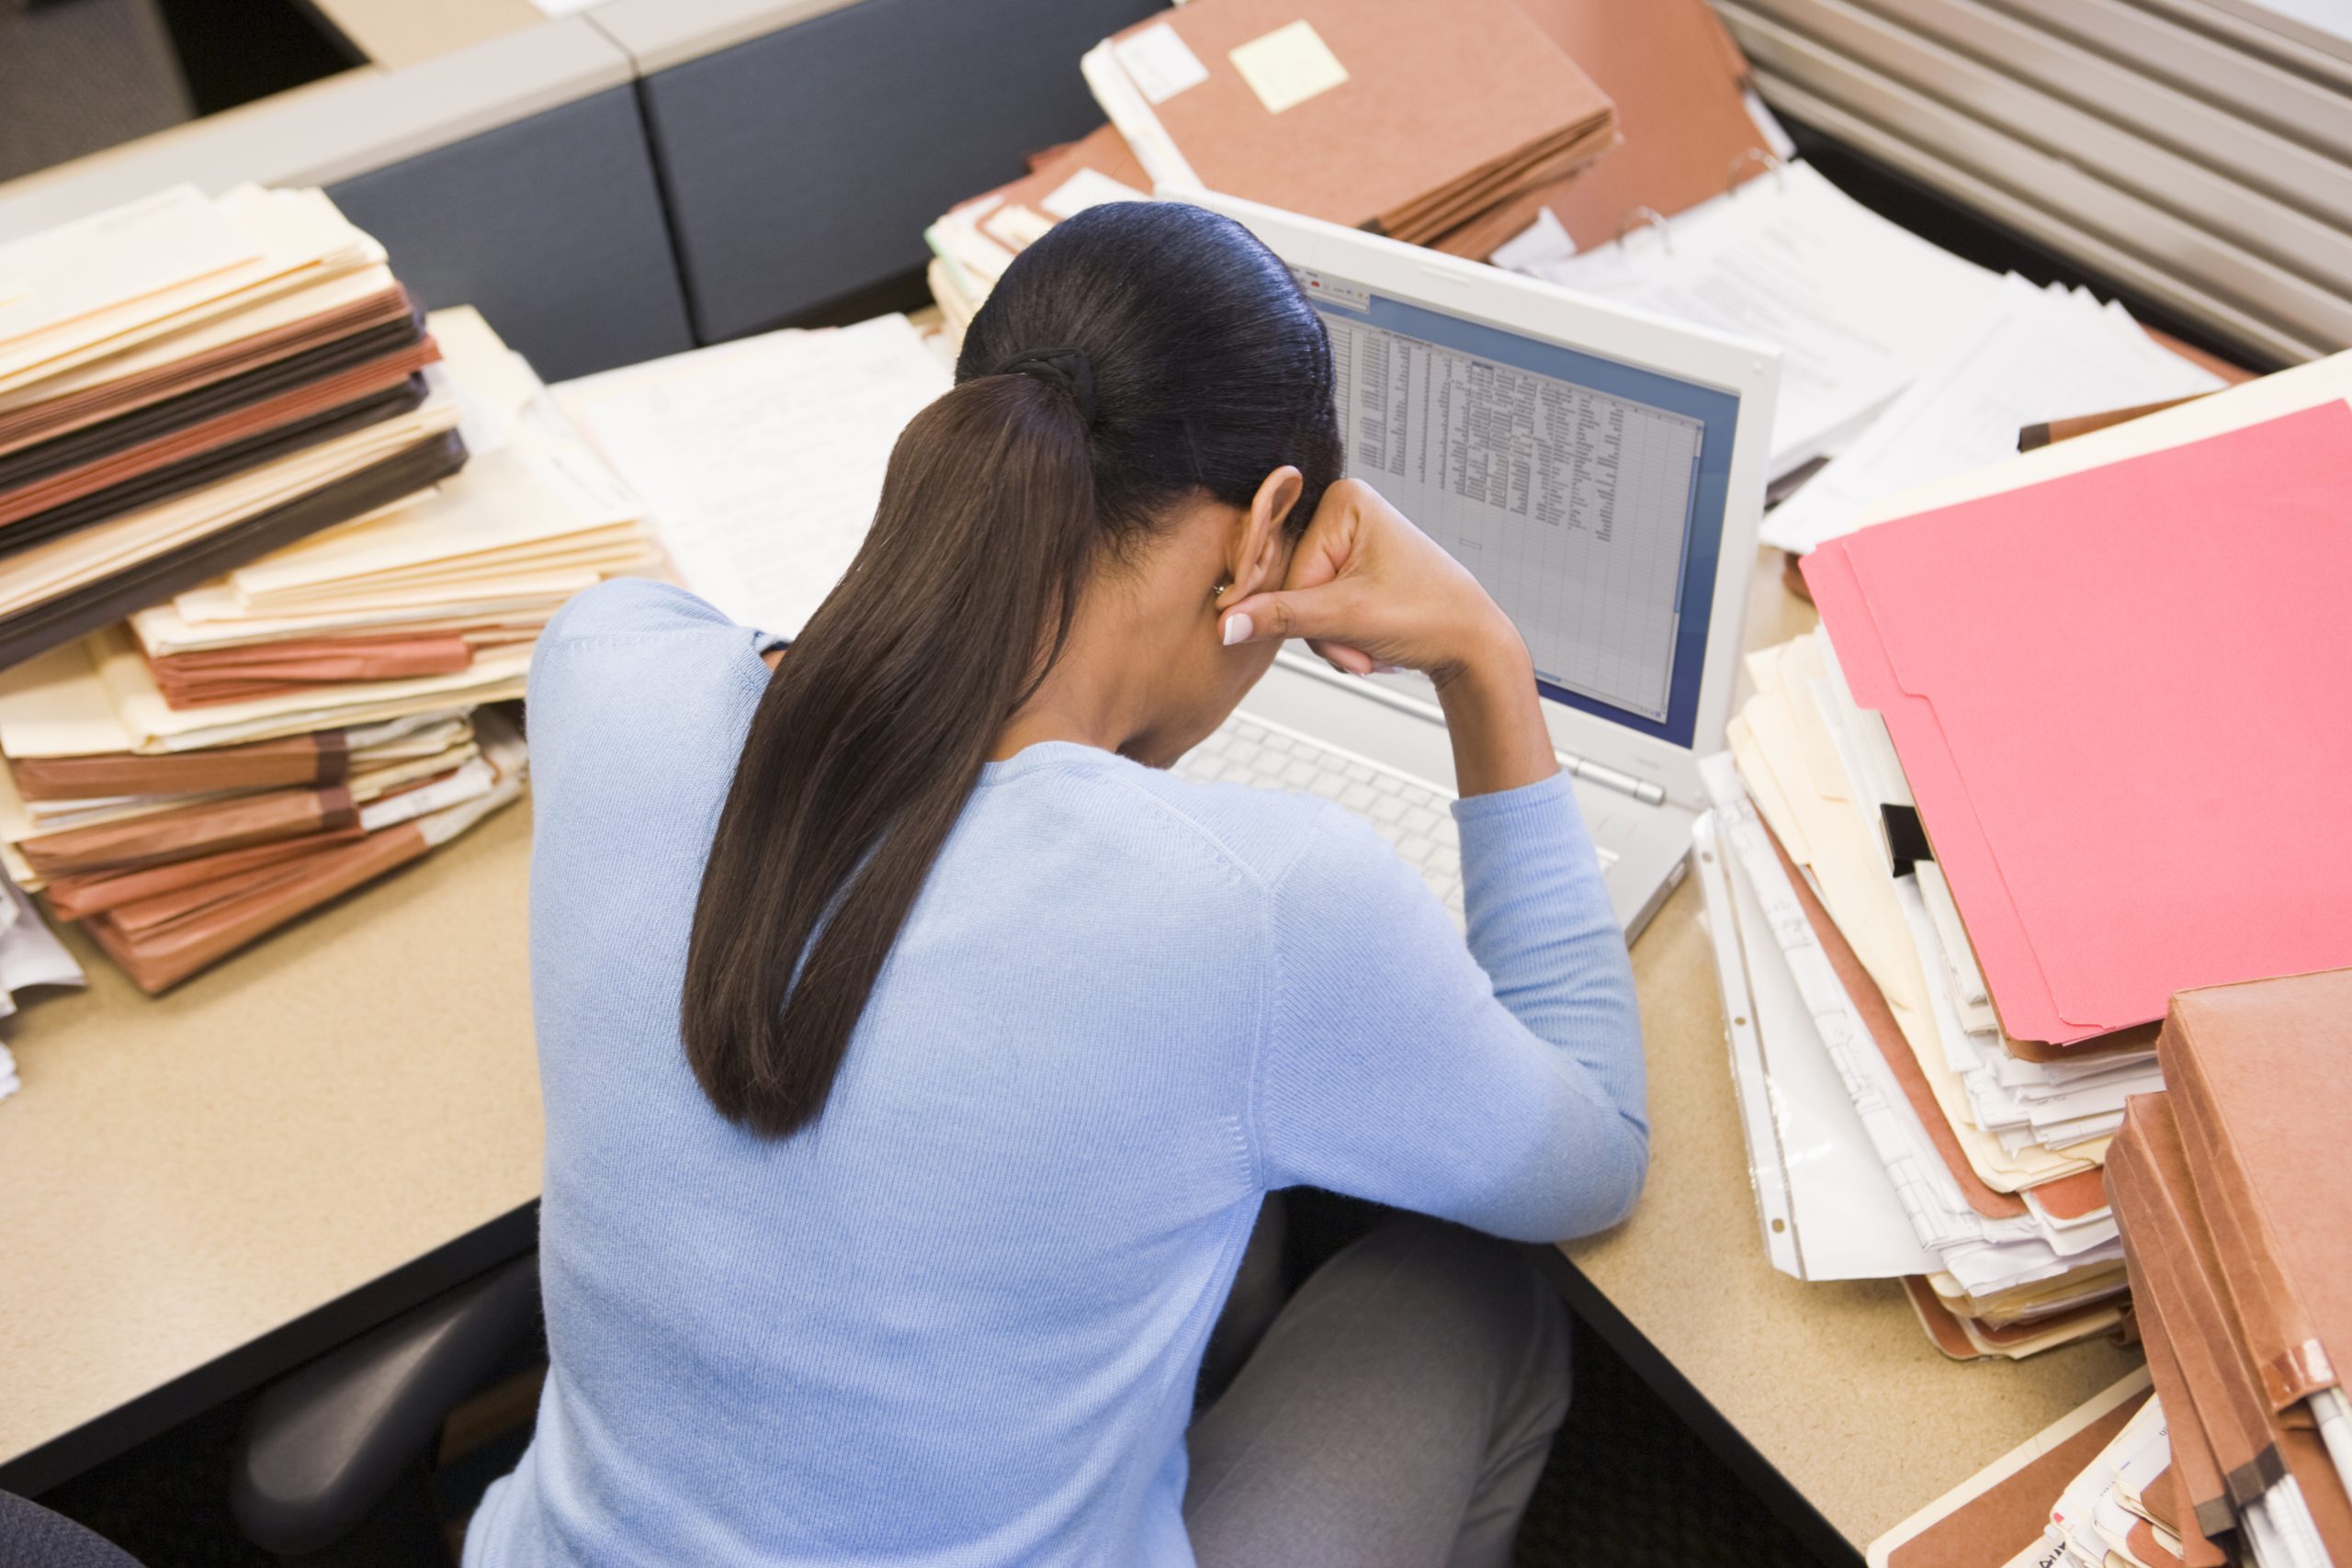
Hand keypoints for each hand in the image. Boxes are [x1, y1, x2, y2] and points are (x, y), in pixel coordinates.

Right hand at [1218, 480, 1554, 795]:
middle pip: (1297, 588)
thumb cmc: (1430, 617)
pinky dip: (1346, 635)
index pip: (1289, 570)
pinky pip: (1326, 608)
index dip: (1311, 614)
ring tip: (1374, 642)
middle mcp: (1346, 511)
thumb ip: (1281, 618)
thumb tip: (1224, 624)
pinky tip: (1374, 638)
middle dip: (1328, 630)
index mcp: (1344, 500)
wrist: (1476, 647)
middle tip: (1364, 644)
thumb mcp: (1347, 618)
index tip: (1348, 631)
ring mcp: (1353, 539)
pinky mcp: (1359, 566)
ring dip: (1337, 639)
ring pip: (1309, 605)